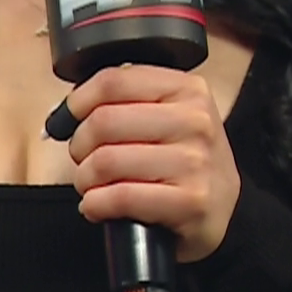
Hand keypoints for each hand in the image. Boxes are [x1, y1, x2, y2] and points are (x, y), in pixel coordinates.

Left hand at [65, 65, 239, 262]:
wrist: (225, 210)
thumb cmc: (186, 160)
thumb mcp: (171, 115)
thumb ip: (127, 101)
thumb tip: (67, 111)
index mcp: (187, 89)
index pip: (114, 81)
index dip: (79, 101)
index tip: (70, 118)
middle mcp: (195, 121)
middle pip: (104, 121)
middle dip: (79, 144)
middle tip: (83, 158)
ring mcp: (195, 162)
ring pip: (107, 160)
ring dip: (85, 179)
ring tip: (92, 185)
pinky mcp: (190, 202)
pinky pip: (120, 197)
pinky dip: (95, 204)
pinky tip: (98, 206)